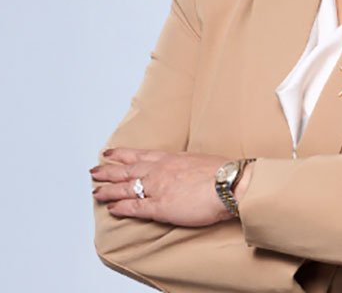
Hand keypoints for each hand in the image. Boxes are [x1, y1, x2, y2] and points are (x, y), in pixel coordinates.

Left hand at [90, 148, 233, 226]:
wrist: (228, 182)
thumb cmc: (221, 172)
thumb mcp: (199, 160)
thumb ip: (186, 165)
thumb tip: (185, 169)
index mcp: (170, 158)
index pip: (140, 155)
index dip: (122, 154)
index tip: (110, 152)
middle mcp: (160, 170)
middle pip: (127, 170)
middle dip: (108, 170)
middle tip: (93, 171)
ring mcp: (158, 188)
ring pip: (126, 187)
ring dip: (108, 189)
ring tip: (95, 191)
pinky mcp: (160, 206)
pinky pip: (135, 207)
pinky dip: (120, 207)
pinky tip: (111, 208)